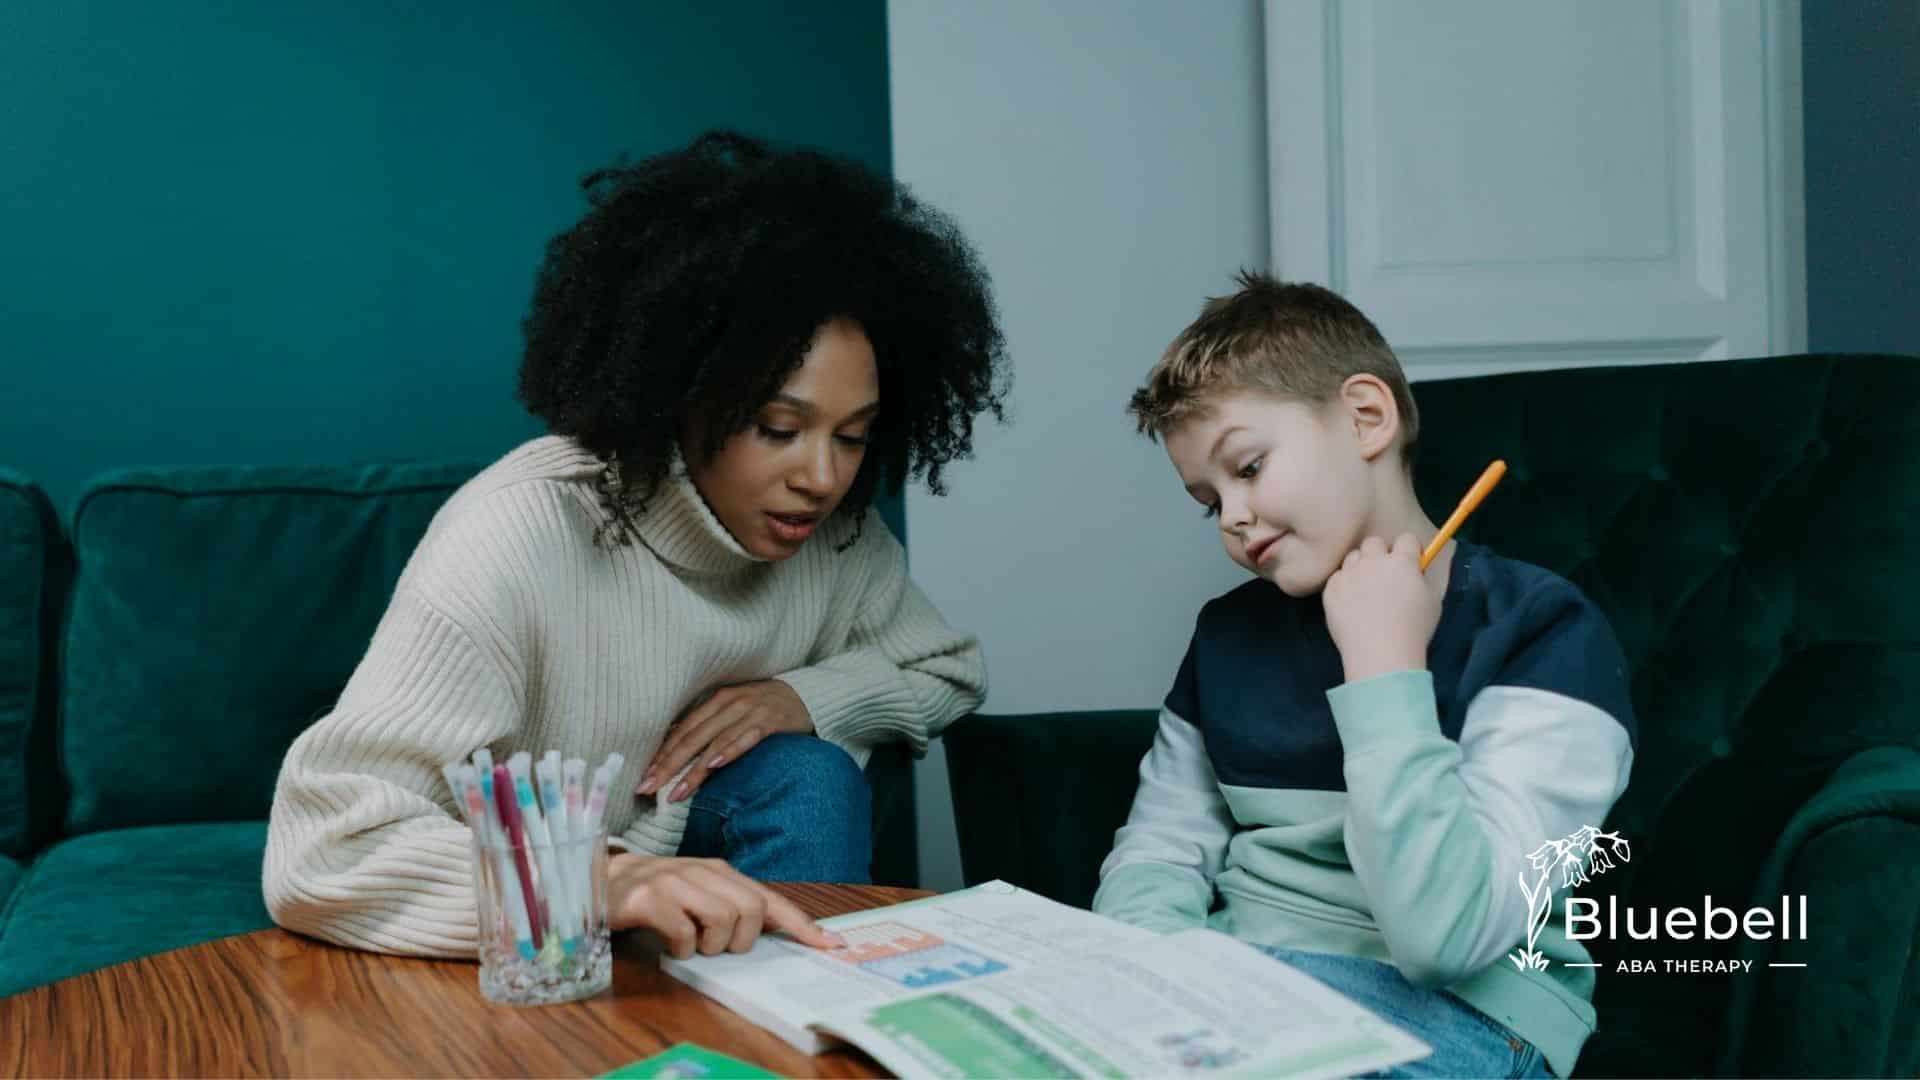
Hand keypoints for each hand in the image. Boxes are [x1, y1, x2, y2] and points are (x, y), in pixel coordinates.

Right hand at [604, 852, 842, 957]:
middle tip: (716, 945)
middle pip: (751, 909)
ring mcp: (676, 882)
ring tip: (690, 943)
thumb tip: (766, 929)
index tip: (830, 944)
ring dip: (710, 945)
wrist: (601, 881)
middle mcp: (703, 871)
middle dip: (741, 939)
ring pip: (723, 920)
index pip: (770, 898)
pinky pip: (684, 932)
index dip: (801, 924)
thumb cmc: (655, 893)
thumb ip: (729, 905)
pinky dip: (682, 947)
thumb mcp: (697, 893)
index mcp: (720, 871)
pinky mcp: (650, 899)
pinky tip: (669, 942)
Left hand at [637, 680, 813, 802]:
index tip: (643, 778)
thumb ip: (709, 726)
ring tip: (675, 793)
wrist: (805, 695)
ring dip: (693, 770)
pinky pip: (745, 739)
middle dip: (667, 766)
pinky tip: (714, 766)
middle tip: (647, 788)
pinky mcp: (769, 721)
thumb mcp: (733, 710)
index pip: (682, 730)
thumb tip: (676, 750)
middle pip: (691, 738)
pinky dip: (728, 752)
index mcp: (715, 700)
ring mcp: (749, 712)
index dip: (661, 755)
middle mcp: (728, 704)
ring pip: (714, 743)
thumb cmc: (764, 707)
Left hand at [1321, 533, 1442, 682]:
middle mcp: (1373, 562)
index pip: (1406, 539)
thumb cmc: (1414, 630)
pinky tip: (1351, 604)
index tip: (1410, 563)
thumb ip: (1426, 576)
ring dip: (1360, 567)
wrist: (1380, 654)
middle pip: (1374, 542)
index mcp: (1401, 562)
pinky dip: (1344, 586)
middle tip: (1384, 575)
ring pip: (1353, 557)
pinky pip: (1337, 577)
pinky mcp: (1331, 589)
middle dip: (1380, 554)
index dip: (1409, 551)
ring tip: (1366, 591)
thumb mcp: (1433, 600)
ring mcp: (1349, 574)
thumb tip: (1423, 564)